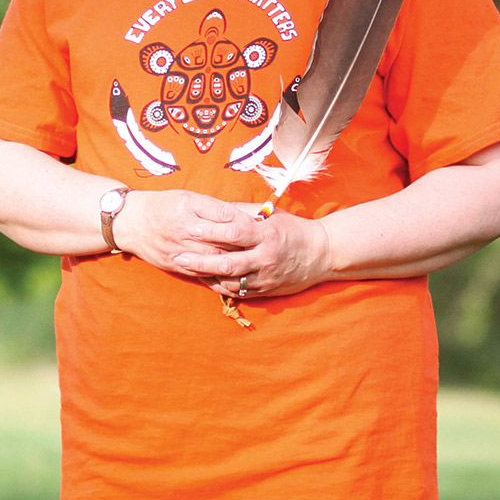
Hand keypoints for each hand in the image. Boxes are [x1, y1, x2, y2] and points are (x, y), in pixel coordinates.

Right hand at [112, 189, 252, 276]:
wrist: (131, 222)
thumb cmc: (163, 205)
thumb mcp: (188, 197)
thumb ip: (216, 207)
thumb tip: (244, 213)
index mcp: (189, 208)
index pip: (224, 216)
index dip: (245, 221)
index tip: (264, 224)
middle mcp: (185, 230)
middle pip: (221, 240)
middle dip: (246, 245)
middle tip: (267, 247)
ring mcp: (180, 250)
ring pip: (213, 260)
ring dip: (236, 264)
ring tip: (256, 266)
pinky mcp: (176, 266)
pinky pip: (201, 275)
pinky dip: (220, 279)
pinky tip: (237, 281)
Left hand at [171, 208, 332, 297]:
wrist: (321, 253)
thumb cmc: (293, 229)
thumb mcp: (271, 215)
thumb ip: (244, 212)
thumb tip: (217, 206)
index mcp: (266, 234)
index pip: (234, 232)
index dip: (211, 231)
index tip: (190, 229)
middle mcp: (265, 257)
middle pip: (228, 262)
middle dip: (200, 261)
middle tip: (178, 256)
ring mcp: (266, 277)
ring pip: (230, 281)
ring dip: (206, 276)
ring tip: (186, 269)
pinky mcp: (267, 291)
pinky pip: (239, 292)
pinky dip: (221, 287)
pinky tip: (206, 281)